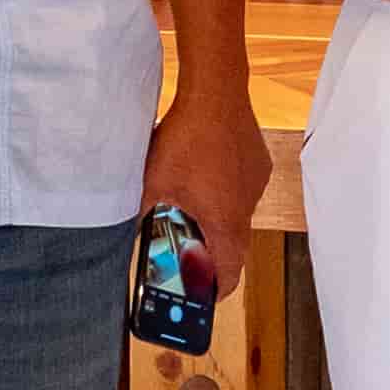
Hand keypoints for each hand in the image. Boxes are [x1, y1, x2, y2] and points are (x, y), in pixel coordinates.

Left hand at [138, 82, 273, 297]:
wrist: (215, 93)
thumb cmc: (186, 140)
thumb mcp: (153, 184)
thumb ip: (145, 214)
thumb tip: (132, 231)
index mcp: (224, 221)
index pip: (229, 272)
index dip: (216, 290)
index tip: (206, 297)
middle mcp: (246, 207)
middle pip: (234, 245)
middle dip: (213, 253)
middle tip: (192, 256)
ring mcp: (255, 184)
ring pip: (238, 215)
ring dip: (219, 220)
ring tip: (193, 209)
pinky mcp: (257, 164)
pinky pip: (242, 189)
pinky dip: (225, 193)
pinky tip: (205, 175)